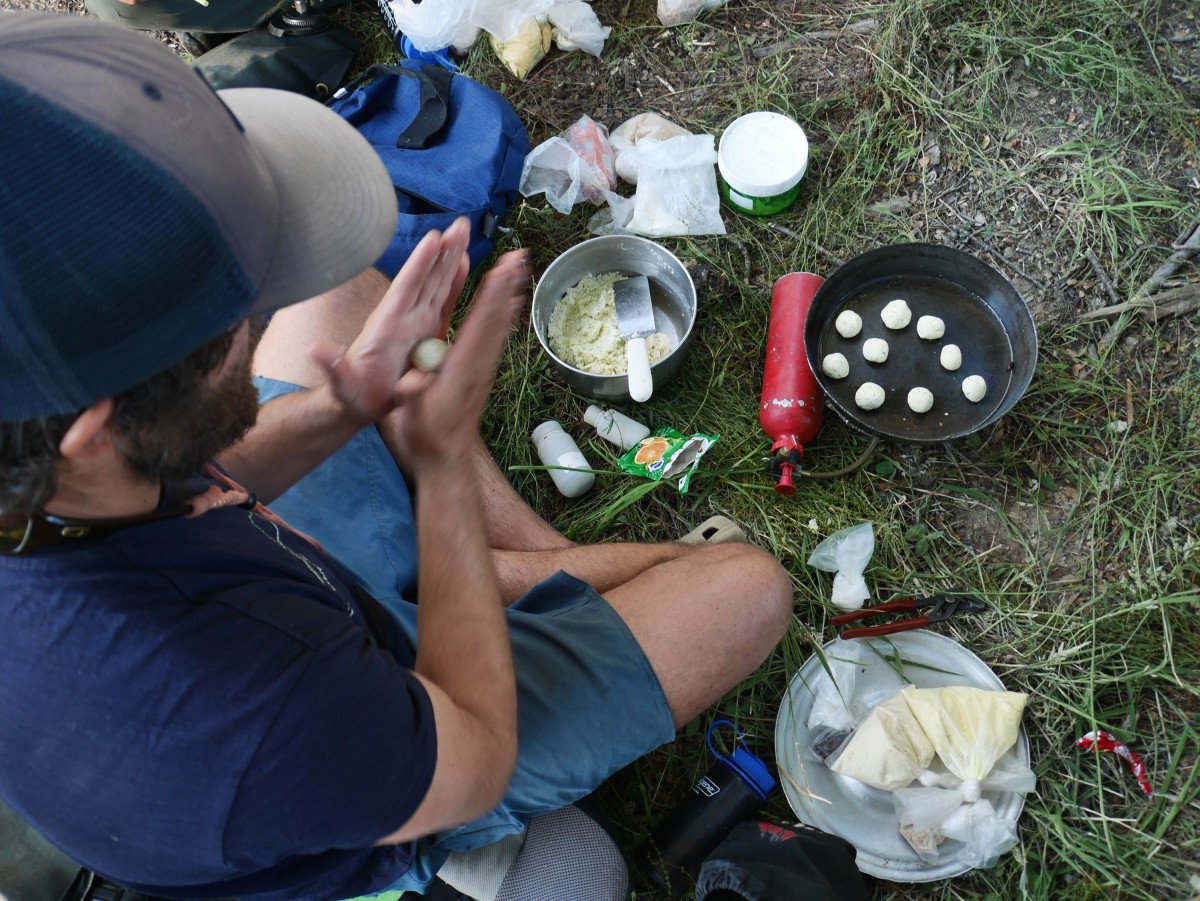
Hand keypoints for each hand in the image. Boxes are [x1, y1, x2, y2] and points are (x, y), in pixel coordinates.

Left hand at [308, 219, 470, 423]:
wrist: (359, 401)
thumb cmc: (351, 395)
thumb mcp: (341, 384)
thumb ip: (333, 368)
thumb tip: (316, 351)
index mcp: (387, 326)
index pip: (405, 289)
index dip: (420, 265)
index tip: (434, 239)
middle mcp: (403, 317)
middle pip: (426, 278)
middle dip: (443, 251)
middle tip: (460, 224)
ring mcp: (416, 322)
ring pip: (437, 283)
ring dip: (451, 258)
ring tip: (464, 232)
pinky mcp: (427, 332)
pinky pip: (444, 303)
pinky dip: (455, 283)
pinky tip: (464, 264)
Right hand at [386, 249, 529, 471]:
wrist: (446, 461)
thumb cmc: (425, 437)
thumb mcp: (409, 416)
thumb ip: (411, 396)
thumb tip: (412, 382)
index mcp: (460, 369)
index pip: (478, 325)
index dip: (490, 296)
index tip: (500, 270)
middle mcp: (478, 365)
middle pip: (495, 318)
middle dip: (506, 286)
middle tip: (520, 256)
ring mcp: (483, 370)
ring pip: (500, 326)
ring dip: (509, 295)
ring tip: (520, 269)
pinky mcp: (482, 374)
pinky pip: (497, 338)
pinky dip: (505, 317)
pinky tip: (512, 305)